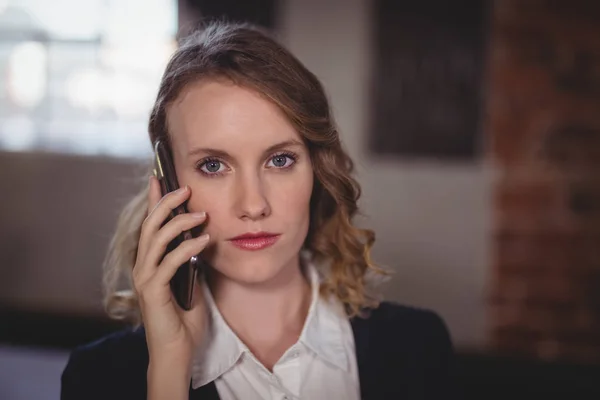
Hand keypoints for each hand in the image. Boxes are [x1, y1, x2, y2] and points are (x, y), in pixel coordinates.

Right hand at [133, 176, 208, 364]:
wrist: (177, 349)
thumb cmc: (184, 317)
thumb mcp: (190, 279)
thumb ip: (190, 258)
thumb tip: (202, 235)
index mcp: (151, 261)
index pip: (151, 224)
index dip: (155, 200)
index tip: (160, 177)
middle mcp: (143, 266)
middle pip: (150, 225)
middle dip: (166, 203)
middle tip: (186, 188)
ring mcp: (145, 278)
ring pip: (156, 239)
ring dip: (179, 222)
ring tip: (202, 214)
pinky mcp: (152, 291)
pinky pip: (170, 262)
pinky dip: (187, 248)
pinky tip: (204, 241)